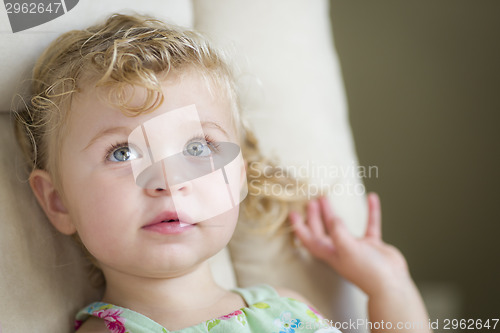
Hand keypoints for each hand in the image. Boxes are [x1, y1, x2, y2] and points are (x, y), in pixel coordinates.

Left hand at [289, 193, 410, 296]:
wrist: (392, 284)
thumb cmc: (367, 271)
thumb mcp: (348, 249)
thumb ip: (338, 232)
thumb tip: (333, 218)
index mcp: (329, 253)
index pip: (309, 240)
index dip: (299, 228)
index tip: (292, 214)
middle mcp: (340, 250)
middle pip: (322, 230)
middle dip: (315, 216)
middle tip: (312, 201)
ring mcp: (356, 247)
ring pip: (340, 226)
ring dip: (333, 213)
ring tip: (327, 197)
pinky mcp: (372, 245)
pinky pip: (369, 224)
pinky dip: (371, 211)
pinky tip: (372, 197)